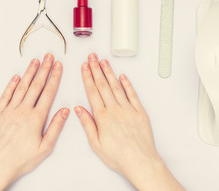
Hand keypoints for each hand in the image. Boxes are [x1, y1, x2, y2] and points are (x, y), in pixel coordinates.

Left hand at [0, 53, 68, 190]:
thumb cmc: (21, 159)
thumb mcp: (45, 147)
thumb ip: (56, 127)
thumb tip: (65, 111)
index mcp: (36, 118)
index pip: (48, 93)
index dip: (54, 77)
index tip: (58, 66)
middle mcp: (23, 111)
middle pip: (36, 86)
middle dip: (44, 69)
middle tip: (48, 56)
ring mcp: (9, 111)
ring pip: (21, 87)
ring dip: (29, 73)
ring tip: (35, 61)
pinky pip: (5, 95)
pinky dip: (11, 85)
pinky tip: (16, 77)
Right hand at [75, 53, 183, 190]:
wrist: (140, 161)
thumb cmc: (118, 156)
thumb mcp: (96, 144)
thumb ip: (87, 124)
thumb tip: (78, 109)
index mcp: (102, 117)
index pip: (92, 92)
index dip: (87, 77)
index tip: (84, 66)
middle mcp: (115, 110)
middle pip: (103, 85)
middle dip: (96, 69)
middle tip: (92, 57)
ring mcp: (128, 109)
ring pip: (117, 86)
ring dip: (110, 72)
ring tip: (104, 61)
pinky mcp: (139, 112)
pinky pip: (132, 94)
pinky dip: (127, 84)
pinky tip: (122, 76)